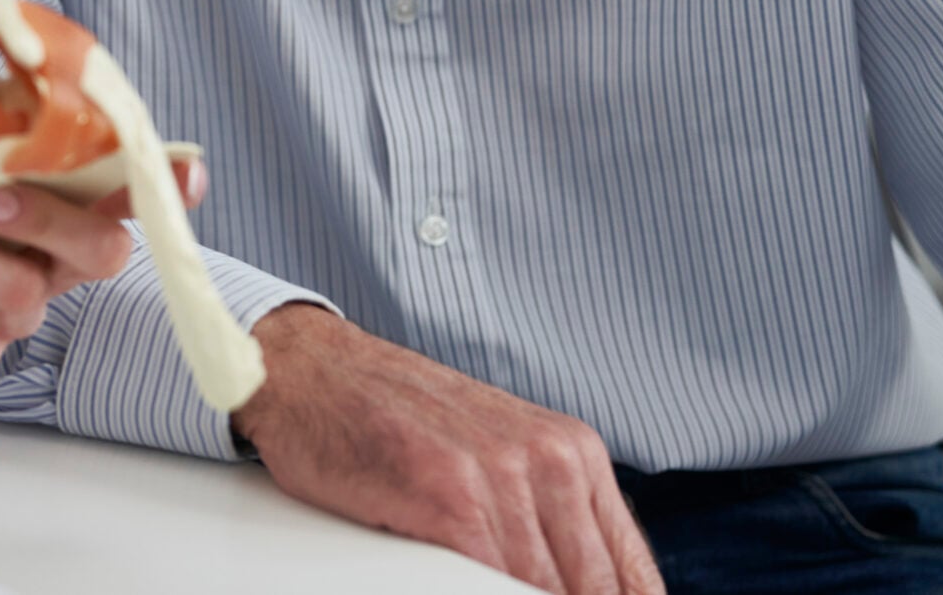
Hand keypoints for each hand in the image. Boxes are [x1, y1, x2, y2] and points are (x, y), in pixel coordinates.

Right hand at [233, 305, 660, 594]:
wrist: (309, 369)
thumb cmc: (392, 417)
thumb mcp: (494, 452)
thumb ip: (548, 515)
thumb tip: (581, 586)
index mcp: (573, 450)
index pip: (634, 576)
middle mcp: (549, 457)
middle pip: (594, 590)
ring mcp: (500, 473)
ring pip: (542, 589)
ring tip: (478, 586)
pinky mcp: (448, 493)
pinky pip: (488, 581)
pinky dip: (476, 592)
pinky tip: (455, 584)